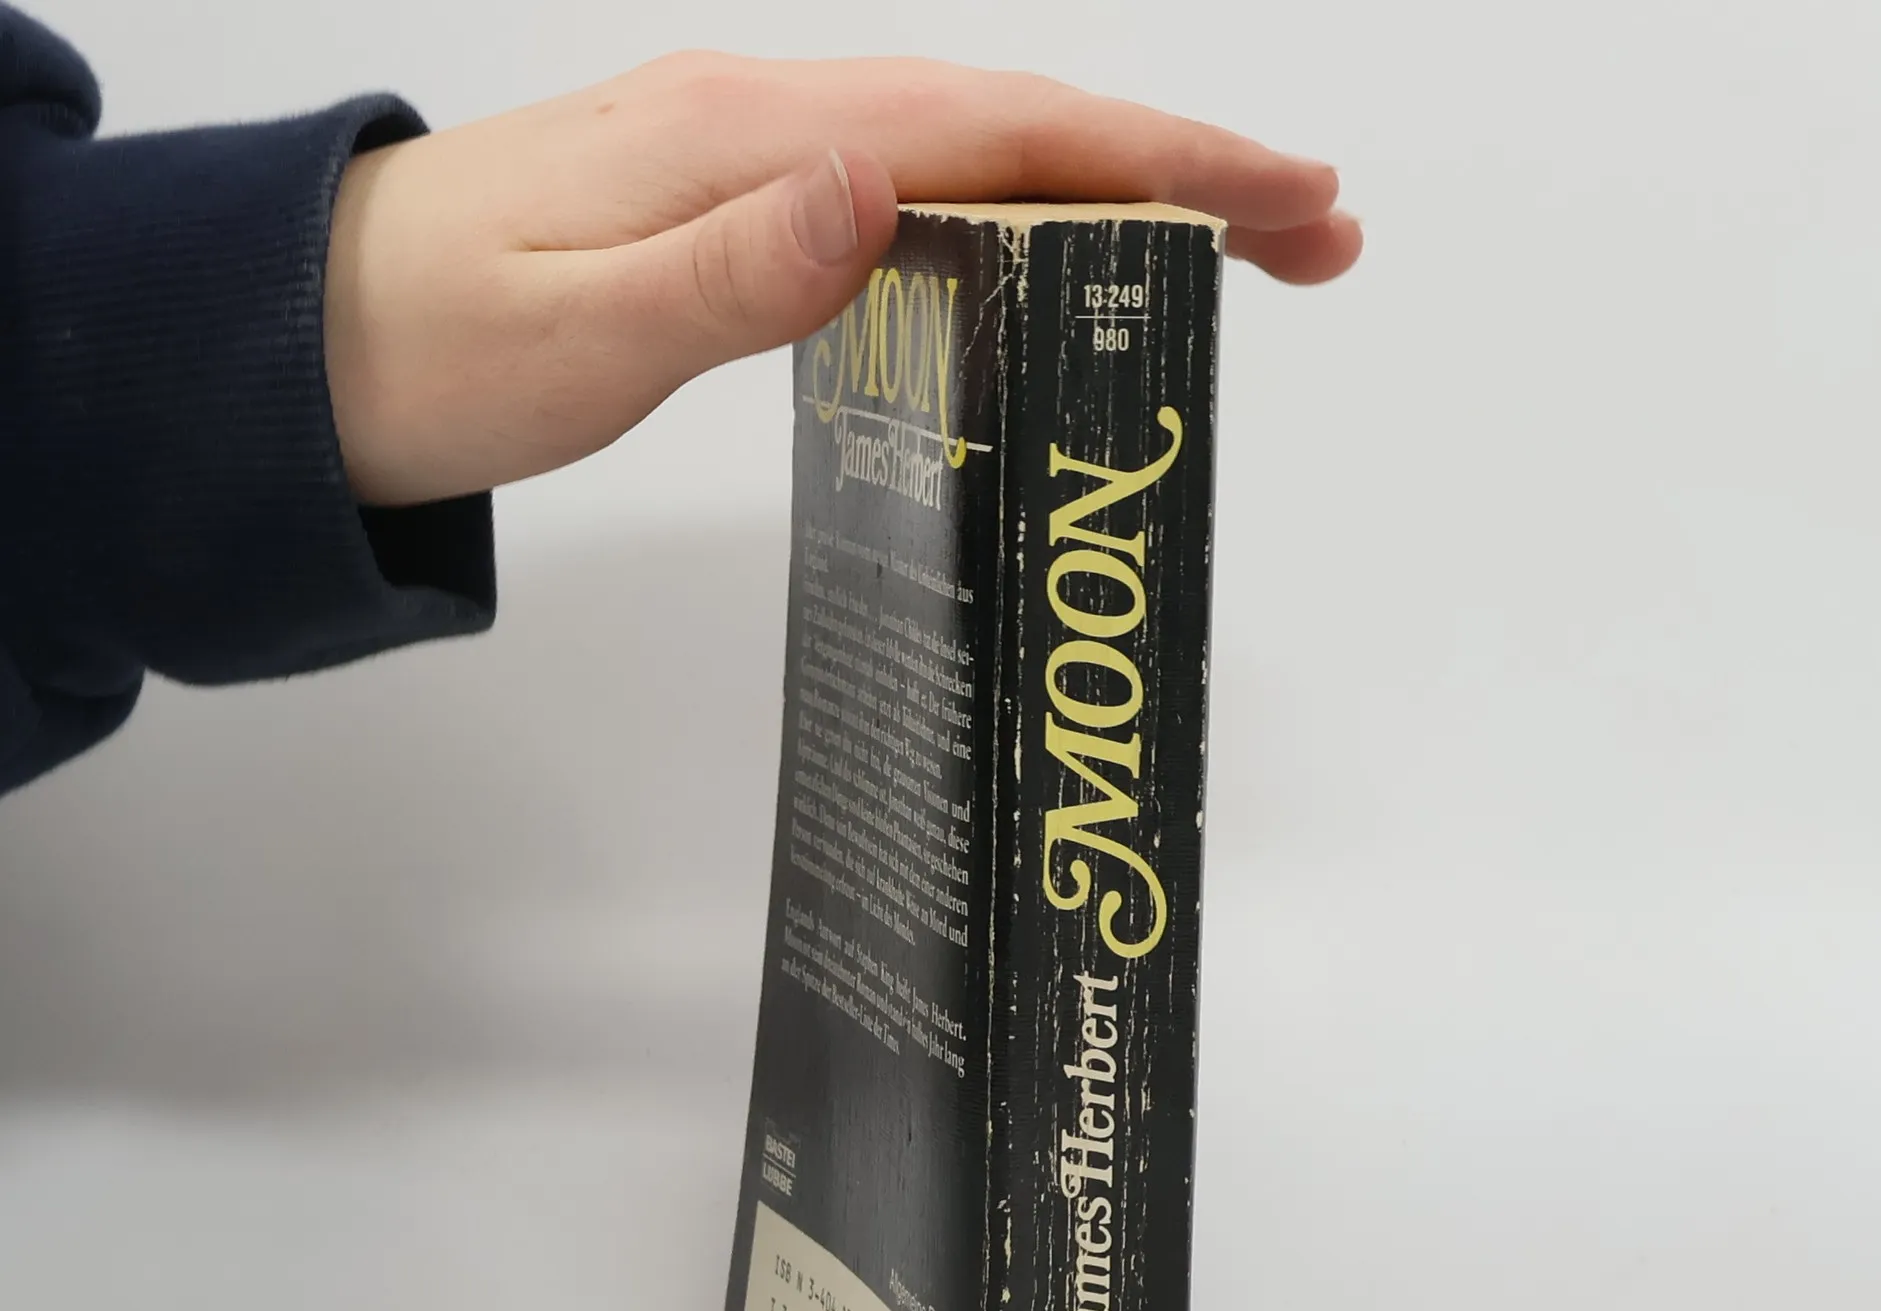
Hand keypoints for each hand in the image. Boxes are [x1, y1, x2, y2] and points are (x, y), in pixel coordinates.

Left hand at [324, 52, 1360, 506]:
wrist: (296, 345)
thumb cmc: (426, 350)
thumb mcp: (577, 329)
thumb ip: (737, 269)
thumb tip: (883, 190)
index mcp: (749, 135)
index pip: (998, 131)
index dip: (1157, 159)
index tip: (1285, 198)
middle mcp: (767, 121)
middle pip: (1015, 125)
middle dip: (1178, 171)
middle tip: (1313, 233)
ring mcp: (751, 154)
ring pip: (974, 155)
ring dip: (1111, 193)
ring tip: (1225, 248)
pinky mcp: (733, 202)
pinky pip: (911, 192)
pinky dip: (1014, 216)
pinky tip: (1053, 254)